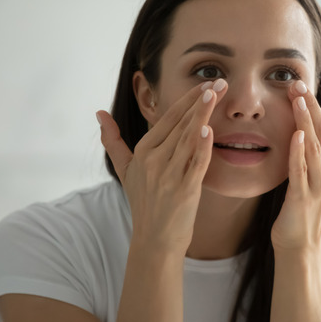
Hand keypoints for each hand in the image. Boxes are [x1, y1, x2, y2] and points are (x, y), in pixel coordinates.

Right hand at [97, 80, 227, 252]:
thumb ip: (113, 141)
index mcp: (144, 151)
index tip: (206, 83)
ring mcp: (168, 175)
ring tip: (216, 94)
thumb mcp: (125, 170)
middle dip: (201, 101)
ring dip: (202, 115)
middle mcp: (154, 160)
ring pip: (188, 139)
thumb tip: (99, 113)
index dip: (188, 100)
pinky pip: (194, 164)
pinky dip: (201, 147)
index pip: (168, 118)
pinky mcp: (184, 190)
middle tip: (220, 81)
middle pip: (180, 124)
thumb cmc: (144, 203)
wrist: (155, 240)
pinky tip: (208, 130)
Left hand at [271, 80, 320, 251]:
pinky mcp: (303, 198)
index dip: (315, 105)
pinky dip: (299, 152)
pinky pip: (301, 171)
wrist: (301, 245)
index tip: (301, 84)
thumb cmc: (310, 207)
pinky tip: (295, 135)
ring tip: (297, 100)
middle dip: (310, 107)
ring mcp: (319, 185)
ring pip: (313, 148)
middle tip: (296, 84)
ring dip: (305, 123)